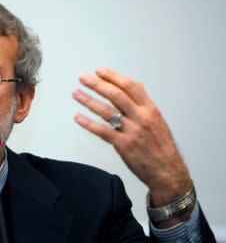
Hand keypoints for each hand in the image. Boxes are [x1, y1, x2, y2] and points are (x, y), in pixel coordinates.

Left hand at [72, 67, 191, 215]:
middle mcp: (141, 118)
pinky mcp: (123, 145)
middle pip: (116, 95)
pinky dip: (88, 123)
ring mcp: (132, 131)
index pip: (130, 86)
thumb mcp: (158, 120)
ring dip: (89, 100)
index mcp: (150, 109)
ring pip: (106, 111)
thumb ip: (145, 102)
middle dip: (97, 84)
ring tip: (76, 93)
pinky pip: (102, 131)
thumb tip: (138, 84)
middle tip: (83, 78)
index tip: (99, 71)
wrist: (167, 171)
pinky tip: (78, 117)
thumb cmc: (161, 147)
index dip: (113, 77)